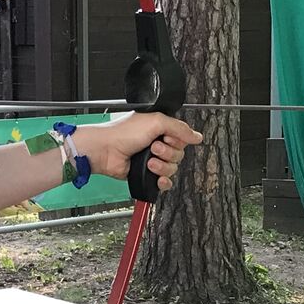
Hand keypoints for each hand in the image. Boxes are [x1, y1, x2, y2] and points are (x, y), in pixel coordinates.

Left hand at [79, 113, 202, 191]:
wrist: (106, 150)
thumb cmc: (123, 133)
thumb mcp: (156, 121)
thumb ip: (179, 128)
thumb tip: (197, 136)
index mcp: (160, 129)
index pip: (182, 137)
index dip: (178, 139)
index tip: (168, 137)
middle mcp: (158, 143)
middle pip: (179, 154)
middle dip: (168, 153)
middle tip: (154, 147)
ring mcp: (153, 160)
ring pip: (173, 168)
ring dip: (163, 166)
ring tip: (149, 161)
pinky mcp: (148, 174)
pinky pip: (165, 182)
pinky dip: (163, 181)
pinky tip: (157, 177)